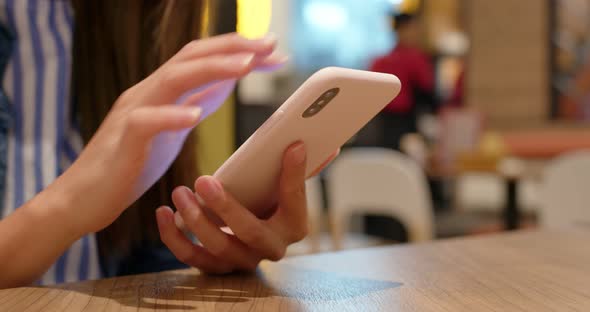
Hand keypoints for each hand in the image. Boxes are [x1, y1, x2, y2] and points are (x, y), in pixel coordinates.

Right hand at [50, 33, 286, 235]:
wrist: (83, 199)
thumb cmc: (129, 165)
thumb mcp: (171, 130)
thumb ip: (192, 104)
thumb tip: (222, 84)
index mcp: (160, 92)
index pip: (200, 58)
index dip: (236, 50)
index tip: (272, 49)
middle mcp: (147, 94)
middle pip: (190, 57)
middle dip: (232, 47)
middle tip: (270, 44)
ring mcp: (132, 113)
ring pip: (172, 79)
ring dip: (212, 69)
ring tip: (246, 65)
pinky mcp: (122, 142)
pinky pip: (144, 123)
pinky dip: (170, 116)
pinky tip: (194, 116)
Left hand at [156, 143, 337, 272]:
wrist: (249, 237)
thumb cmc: (268, 203)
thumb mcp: (286, 187)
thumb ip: (302, 169)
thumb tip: (329, 145)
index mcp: (294, 225)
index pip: (295, 201)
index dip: (294, 175)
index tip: (292, 146)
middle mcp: (271, 248)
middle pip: (250, 232)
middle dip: (226, 208)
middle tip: (204, 181)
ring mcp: (244, 261)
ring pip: (218, 248)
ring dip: (195, 221)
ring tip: (180, 193)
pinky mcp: (217, 267)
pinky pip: (193, 258)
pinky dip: (174, 238)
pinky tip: (163, 213)